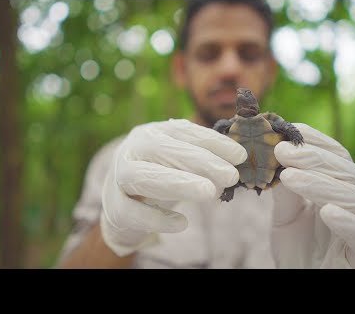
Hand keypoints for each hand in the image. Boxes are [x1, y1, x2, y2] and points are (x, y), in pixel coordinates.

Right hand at [100, 119, 247, 256]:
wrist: (121, 202)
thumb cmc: (159, 177)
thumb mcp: (179, 163)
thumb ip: (203, 160)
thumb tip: (239, 163)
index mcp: (152, 133)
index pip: (184, 132)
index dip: (213, 142)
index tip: (240, 155)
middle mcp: (132, 149)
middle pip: (163, 150)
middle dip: (200, 162)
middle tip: (230, 176)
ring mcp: (118, 176)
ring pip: (143, 176)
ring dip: (178, 183)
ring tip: (209, 193)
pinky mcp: (114, 206)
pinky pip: (132, 211)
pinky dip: (157, 218)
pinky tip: (182, 223)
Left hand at [271, 123, 354, 267]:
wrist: (302, 280)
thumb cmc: (297, 247)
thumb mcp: (284, 215)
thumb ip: (285, 191)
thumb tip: (277, 157)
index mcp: (341, 189)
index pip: (337, 156)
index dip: (317, 141)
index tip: (292, 129)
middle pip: (346, 172)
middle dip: (313, 159)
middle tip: (283, 151)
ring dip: (322, 184)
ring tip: (290, 177)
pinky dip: (348, 223)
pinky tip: (327, 211)